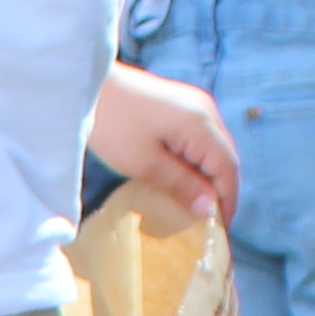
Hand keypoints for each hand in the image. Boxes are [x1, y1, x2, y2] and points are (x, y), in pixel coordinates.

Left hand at [90, 61, 238, 225]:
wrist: (86, 85)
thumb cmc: (111, 124)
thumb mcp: (145, 163)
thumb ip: (181, 185)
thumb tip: (209, 210)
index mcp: (201, 123)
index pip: (228, 168)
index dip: (227, 201)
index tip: (217, 230)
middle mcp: (205, 111)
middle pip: (224, 157)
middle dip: (219, 191)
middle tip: (205, 223)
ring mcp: (194, 105)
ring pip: (212, 149)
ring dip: (206, 177)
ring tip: (192, 207)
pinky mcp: (180, 106)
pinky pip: (198, 139)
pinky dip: (195, 162)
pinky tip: (180, 179)